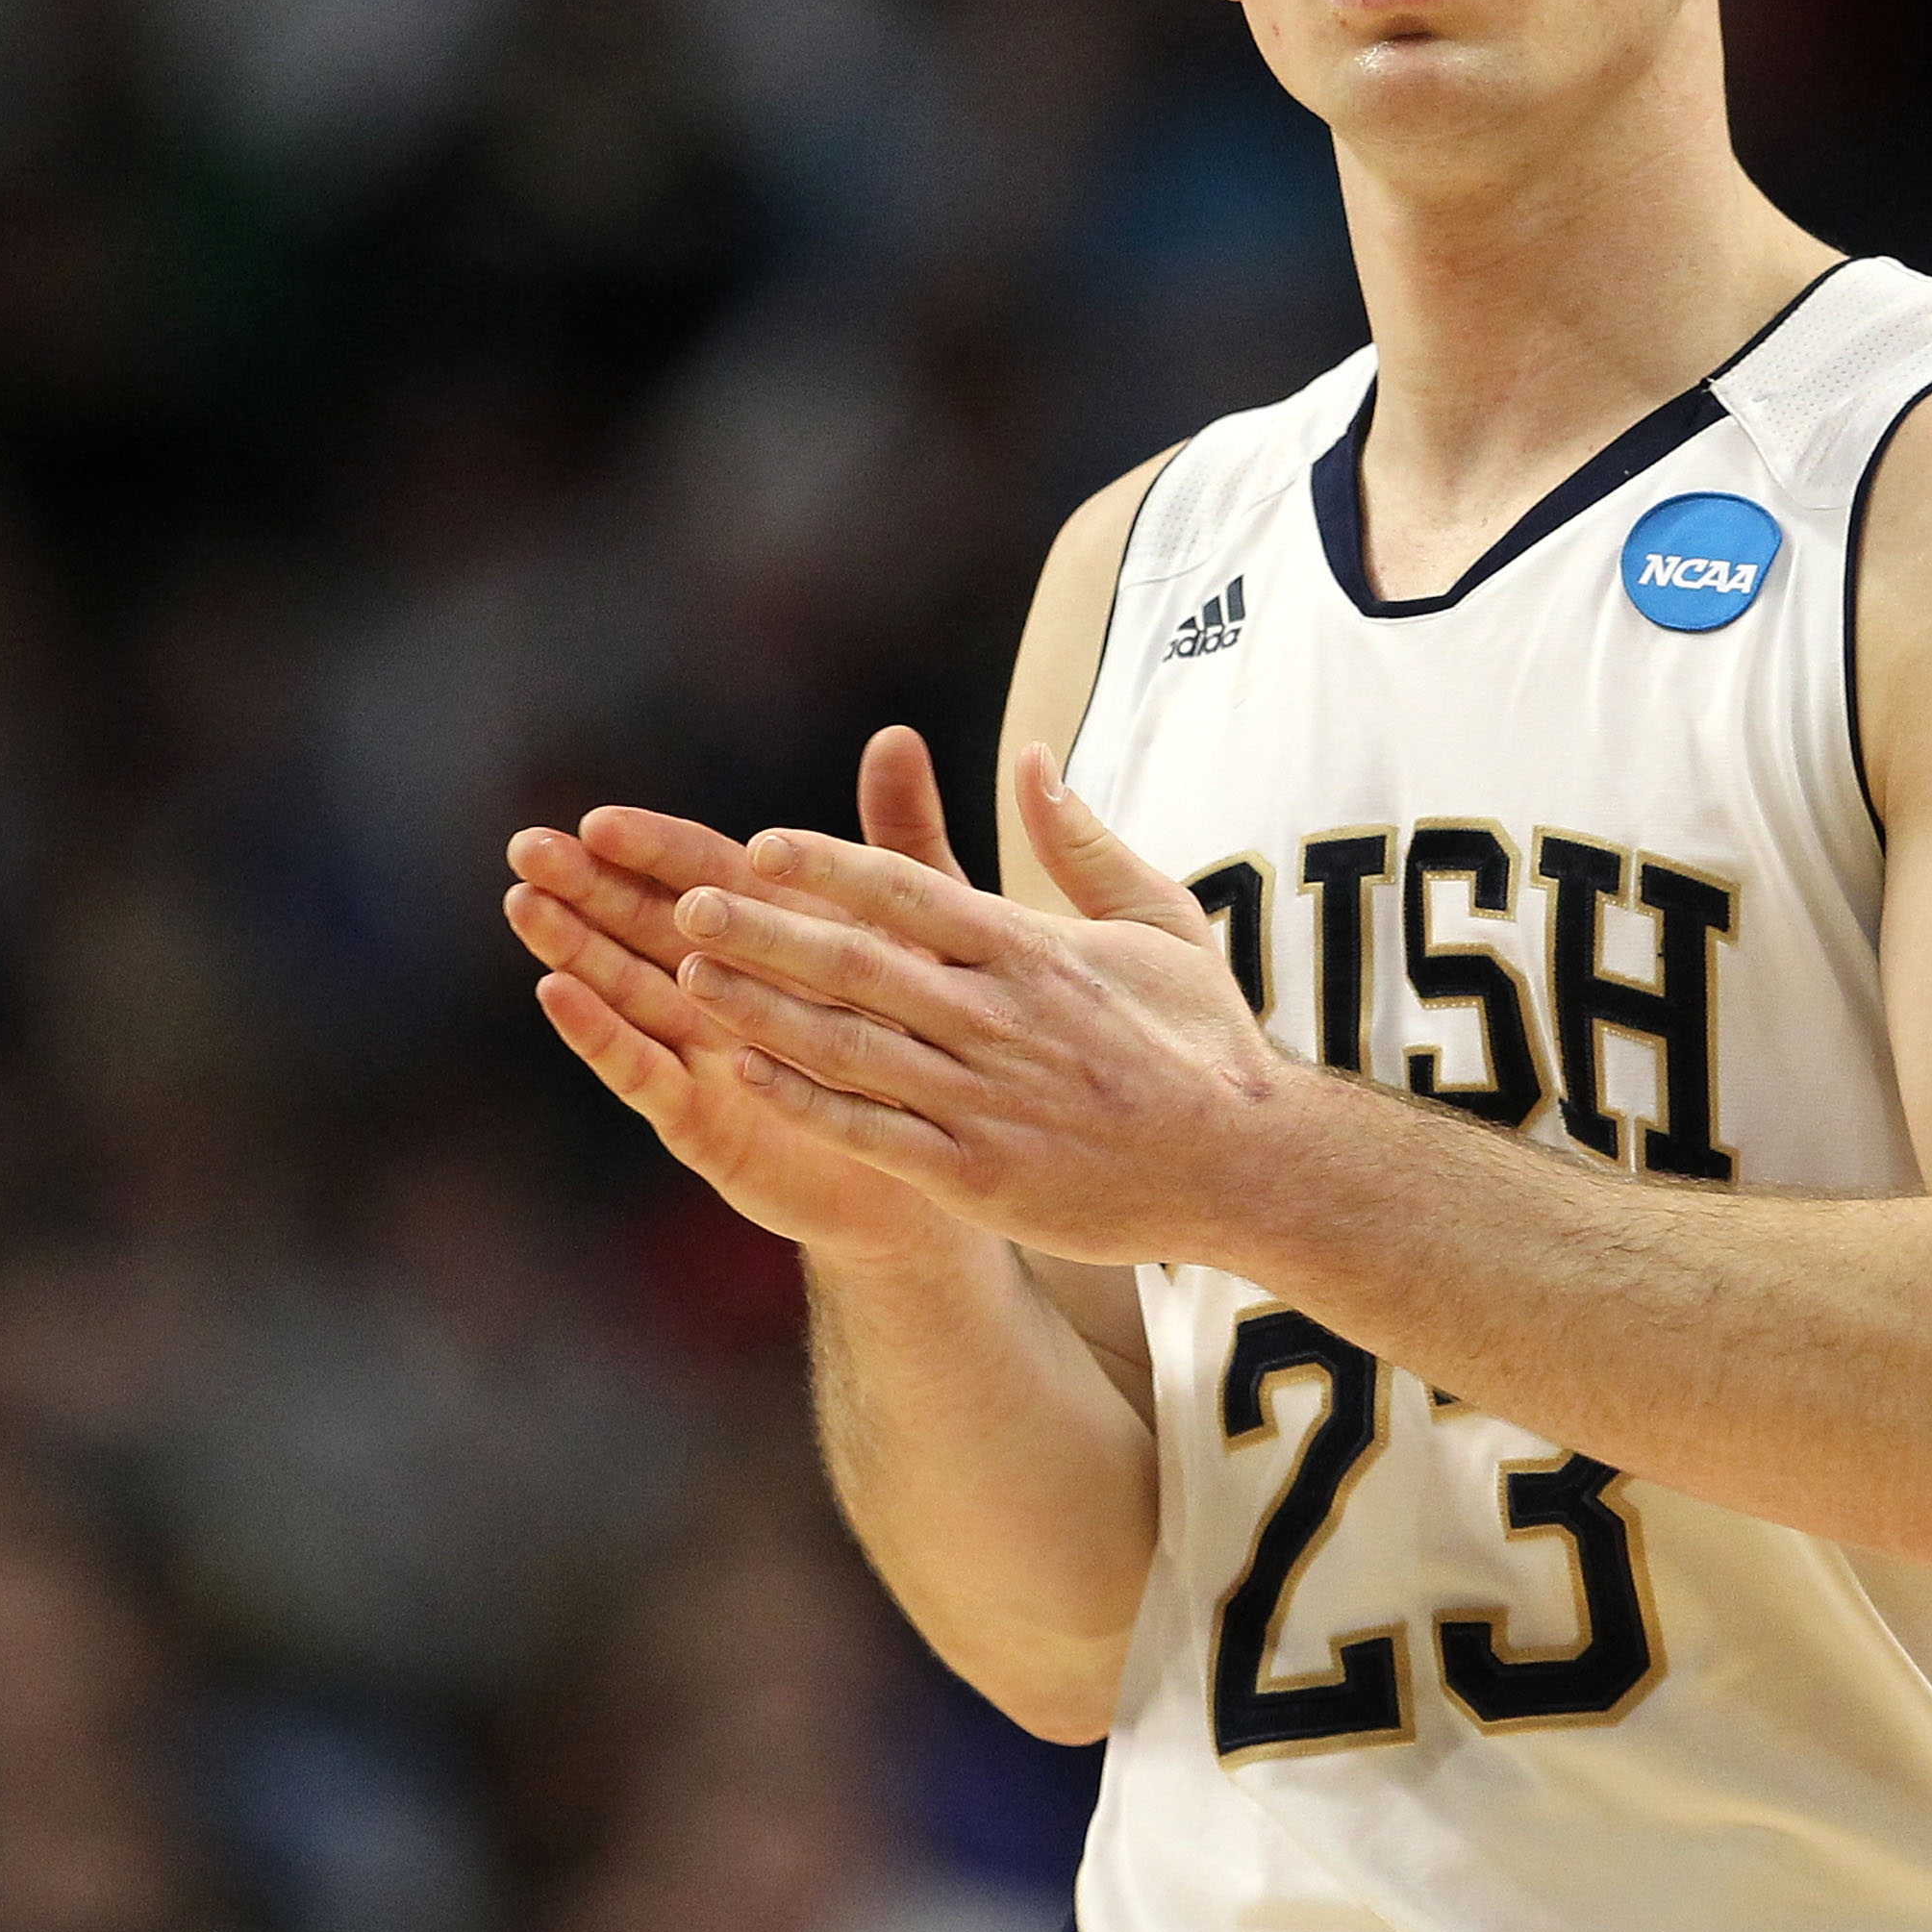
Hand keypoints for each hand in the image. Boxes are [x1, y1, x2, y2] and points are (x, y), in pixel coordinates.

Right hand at [506, 725, 981, 1264]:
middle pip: (644, 926)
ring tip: (526, 906)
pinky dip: (601, 1034)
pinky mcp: (702, 1121)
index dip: (651, 850)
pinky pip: (645, 1073)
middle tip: (527, 848)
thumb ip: (897, 843)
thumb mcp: (923, 935)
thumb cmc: (925, 1042)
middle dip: (586, 886)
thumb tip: (896, 736)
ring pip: (628, 990)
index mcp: (769, 940)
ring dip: (576, 947)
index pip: (699, 879)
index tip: (597, 819)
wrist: (944, 1165)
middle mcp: (723, 992)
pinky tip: (558, 993)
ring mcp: (705, 1056)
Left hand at [658, 742, 1285, 1263]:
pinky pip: (868, 1132)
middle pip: (857, 963)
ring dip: (760, 1009)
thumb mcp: (1161, 919)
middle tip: (686, 904)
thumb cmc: (1203, 1039)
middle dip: (764, 931)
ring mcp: (982, 1100)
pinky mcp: (976, 1175)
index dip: (828, 866)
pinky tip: (741, 1073)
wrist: (1246, 1165)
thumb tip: (1030, 756)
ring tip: (685, 979)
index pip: (910, 892)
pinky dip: (801, 1101)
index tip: (759, 846)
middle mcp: (997, 1019)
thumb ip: (1083, 840)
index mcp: (1033, 951)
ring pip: (846, 1045)